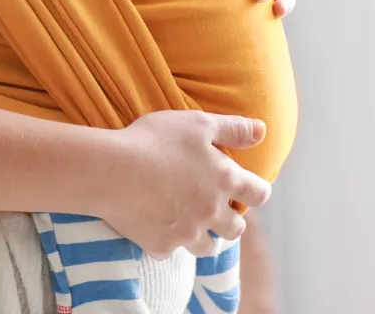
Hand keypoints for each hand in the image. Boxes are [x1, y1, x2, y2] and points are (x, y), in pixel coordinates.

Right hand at [98, 110, 270, 258]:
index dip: (258, 191)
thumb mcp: (198, 123)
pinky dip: (168, 241)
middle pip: (236, 229)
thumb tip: (263, 132)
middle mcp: (211, 211)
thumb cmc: (155, 140)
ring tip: (190, 223)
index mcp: (224, 180)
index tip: (252, 189)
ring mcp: (187, 233)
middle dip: (231, 220)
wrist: (111, 170)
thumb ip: (234, 128)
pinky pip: (171, 250)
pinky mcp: (161, 246)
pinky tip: (157, 226)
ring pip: (207, 247)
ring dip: (203, 236)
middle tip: (217, 209)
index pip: (259, 193)